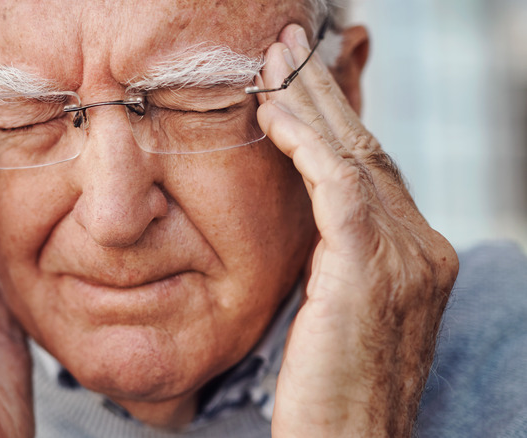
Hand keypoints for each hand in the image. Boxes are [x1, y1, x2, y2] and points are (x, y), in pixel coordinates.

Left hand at [256, 25, 458, 436]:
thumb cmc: (328, 391)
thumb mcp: (337, 311)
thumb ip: (336, 258)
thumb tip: (308, 219)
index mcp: (418, 257)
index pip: (375, 170)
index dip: (338, 120)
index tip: (302, 82)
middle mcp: (423, 247)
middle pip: (369, 149)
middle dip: (327, 92)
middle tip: (289, 44)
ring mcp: (405, 255)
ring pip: (354, 154)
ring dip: (311, 100)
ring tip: (275, 58)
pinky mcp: (369, 266)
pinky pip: (336, 182)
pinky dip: (305, 141)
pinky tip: (272, 111)